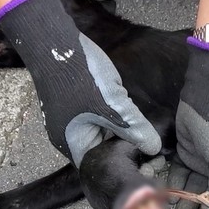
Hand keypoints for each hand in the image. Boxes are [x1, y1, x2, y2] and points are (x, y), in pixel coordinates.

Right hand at [0, 0, 160, 165]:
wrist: (54, 39)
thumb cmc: (79, 75)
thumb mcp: (114, 105)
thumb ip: (134, 128)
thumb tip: (154, 149)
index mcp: (71, 144)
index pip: (99, 168)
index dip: (122, 168)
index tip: (146, 165)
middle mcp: (69, 136)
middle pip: (102, 153)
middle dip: (126, 152)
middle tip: (153, 154)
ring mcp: (72, 120)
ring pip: (103, 135)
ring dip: (122, 136)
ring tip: (147, 137)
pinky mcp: (78, 105)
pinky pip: (100, 120)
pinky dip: (116, 122)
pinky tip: (133, 118)